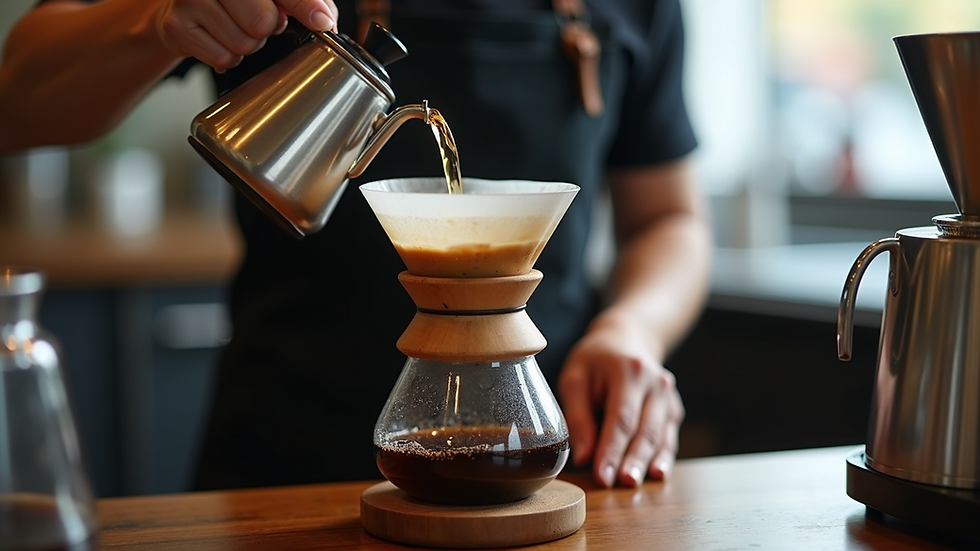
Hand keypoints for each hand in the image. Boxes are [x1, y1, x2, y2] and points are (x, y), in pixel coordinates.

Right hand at [155, 0, 338, 71]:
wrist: (182, 5)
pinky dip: (227, 57)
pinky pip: (223, 58)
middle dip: (266, 29)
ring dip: (247, 44)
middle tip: (254, 19)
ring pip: (244, 43)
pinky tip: (217, 38)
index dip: (306, 8)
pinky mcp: (177, 25)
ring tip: (233, 27)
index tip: (322, 23)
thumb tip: (325, 21)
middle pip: (263, 22)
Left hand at [558, 314, 684, 487]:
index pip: (621, 418)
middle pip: (645, 429)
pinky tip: (657, 473)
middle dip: (633, 460)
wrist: (626, 339)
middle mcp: (656, 383)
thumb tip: (582, 457)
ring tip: (637, 484)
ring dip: (648, 462)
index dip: (611, 450)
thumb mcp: (575, 378)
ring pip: (660, 436)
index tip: (602, 476)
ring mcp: (668, 396)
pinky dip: (663, 456)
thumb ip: (577, 416)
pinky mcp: (673, 408)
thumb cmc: (594, 361)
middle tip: (622, 484)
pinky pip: (669, 436)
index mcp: (629, 371)